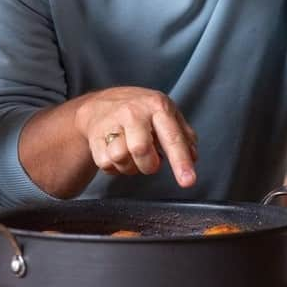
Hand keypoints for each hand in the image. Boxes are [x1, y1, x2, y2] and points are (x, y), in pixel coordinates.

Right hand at [74, 86, 197, 186]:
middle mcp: (133, 112)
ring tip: (131, 155)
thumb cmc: (140, 112)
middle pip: (140, 149)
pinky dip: (114, 167)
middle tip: (150, 161)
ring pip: (120, 158)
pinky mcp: (94, 135)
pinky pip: (105, 163)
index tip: (188, 182)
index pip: (172, 137)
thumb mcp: (166, 114)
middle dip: (148, 164)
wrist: (100, 104)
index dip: (181, 162)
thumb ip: (184, 135)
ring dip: (129, 166)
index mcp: (157, 106)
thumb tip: (193, 157)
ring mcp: (111, 122)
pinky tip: (116, 155)